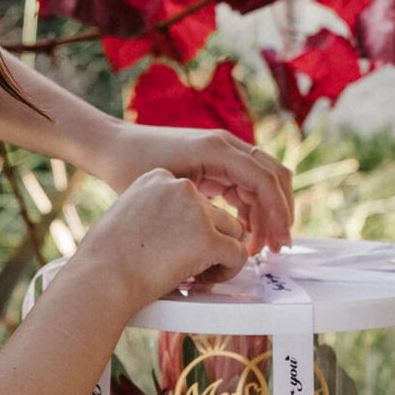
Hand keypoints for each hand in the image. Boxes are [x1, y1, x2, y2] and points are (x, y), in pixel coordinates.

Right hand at [73, 169, 249, 304]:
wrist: (100, 277)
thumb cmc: (104, 257)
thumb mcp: (128, 215)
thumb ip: (158, 214)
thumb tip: (180, 232)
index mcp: (158, 177)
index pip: (194, 199)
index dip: (189, 228)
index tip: (172, 247)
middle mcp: (180, 187)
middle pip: (216, 215)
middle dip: (206, 242)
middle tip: (186, 266)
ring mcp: (197, 210)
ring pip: (233, 232)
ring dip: (220, 255)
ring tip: (195, 275)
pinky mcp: (209, 238)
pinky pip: (238, 253)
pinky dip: (229, 271)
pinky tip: (203, 281)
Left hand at [86, 124, 295, 251]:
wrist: (114, 148)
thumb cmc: (131, 167)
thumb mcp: (168, 190)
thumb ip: (201, 209)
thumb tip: (233, 237)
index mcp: (217, 148)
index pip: (264, 179)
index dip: (277, 213)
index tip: (278, 244)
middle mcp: (226, 145)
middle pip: (274, 176)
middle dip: (280, 213)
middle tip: (278, 249)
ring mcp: (223, 153)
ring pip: (263, 183)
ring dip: (268, 214)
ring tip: (261, 249)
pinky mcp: (216, 164)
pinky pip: (246, 186)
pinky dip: (252, 210)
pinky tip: (245, 235)